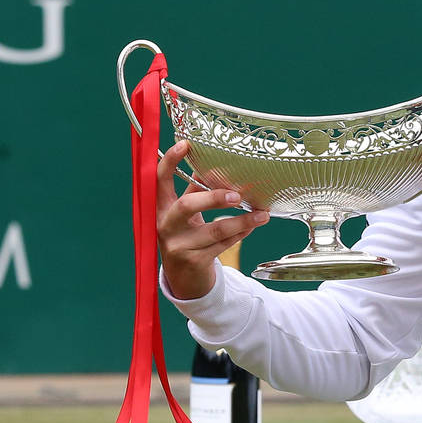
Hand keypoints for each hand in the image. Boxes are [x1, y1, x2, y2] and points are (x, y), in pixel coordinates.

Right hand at [157, 141, 271, 298]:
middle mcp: (166, 225)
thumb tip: (219, 165)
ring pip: (214, 230)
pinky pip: (223, 244)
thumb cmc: (187, 235)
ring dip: (241, 220)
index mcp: (161, 207)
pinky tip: (252, 226)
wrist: (183, 278)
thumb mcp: (186, 213)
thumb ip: (198, 190)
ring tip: (261, 214)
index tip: (186, 144)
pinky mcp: (194, 261)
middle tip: (236, 195)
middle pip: (187, 205)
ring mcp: (178, 245)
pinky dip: (240, 234)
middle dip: (214, 197)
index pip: (160, 179)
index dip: (170, 161)